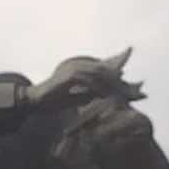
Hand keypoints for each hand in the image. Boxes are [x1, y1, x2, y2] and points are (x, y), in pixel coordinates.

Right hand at [26, 48, 142, 107]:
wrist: (33, 101)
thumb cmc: (51, 101)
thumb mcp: (75, 98)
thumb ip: (88, 94)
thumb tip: (103, 96)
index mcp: (80, 71)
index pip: (104, 70)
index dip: (119, 77)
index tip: (133, 85)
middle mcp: (78, 67)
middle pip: (106, 72)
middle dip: (121, 83)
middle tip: (135, 92)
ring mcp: (73, 70)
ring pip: (100, 76)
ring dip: (113, 86)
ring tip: (125, 95)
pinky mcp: (69, 77)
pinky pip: (89, 82)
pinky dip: (99, 89)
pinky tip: (108, 96)